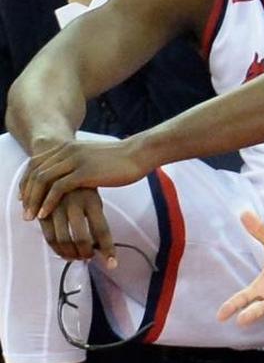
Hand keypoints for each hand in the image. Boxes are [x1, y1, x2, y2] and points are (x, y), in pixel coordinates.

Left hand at [20, 138, 148, 220]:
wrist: (139, 153)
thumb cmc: (122, 159)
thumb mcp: (93, 157)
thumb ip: (80, 162)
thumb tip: (75, 174)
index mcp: (68, 146)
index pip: (36, 163)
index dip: (27, 182)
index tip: (24, 198)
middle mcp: (67, 151)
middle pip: (36, 172)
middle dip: (27, 193)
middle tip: (24, 211)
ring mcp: (75, 160)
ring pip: (43, 180)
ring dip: (34, 200)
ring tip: (31, 216)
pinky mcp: (84, 172)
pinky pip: (58, 188)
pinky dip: (48, 202)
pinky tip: (45, 214)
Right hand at [38, 188, 116, 266]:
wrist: (58, 169)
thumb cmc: (82, 190)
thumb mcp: (94, 201)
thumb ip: (97, 222)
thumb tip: (103, 249)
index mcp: (92, 201)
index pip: (102, 230)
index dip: (108, 250)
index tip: (112, 264)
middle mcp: (73, 204)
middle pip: (81, 238)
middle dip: (86, 254)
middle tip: (89, 258)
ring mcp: (56, 208)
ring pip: (63, 240)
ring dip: (71, 254)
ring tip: (78, 257)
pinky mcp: (42, 212)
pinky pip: (49, 236)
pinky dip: (57, 249)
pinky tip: (65, 254)